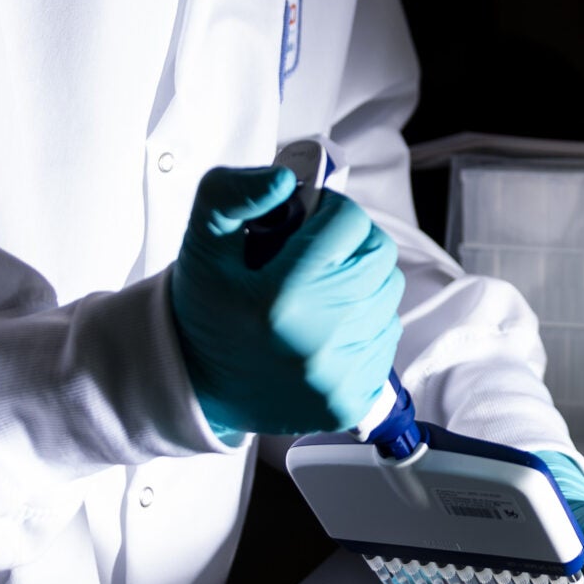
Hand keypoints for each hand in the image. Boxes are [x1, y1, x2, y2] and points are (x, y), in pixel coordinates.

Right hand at [168, 164, 402, 435]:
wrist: (195, 385)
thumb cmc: (204, 309)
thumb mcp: (202, 241)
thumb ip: (232, 193)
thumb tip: (285, 181)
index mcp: (283, 297)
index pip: (349, 221)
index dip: (327, 211)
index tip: (305, 224)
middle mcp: (318, 340)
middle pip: (379, 255)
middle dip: (352, 243)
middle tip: (316, 254)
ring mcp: (339, 376)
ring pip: (388, 294)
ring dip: (360, 282)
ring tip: (318, 293)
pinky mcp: (352, 402)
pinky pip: (387, 337)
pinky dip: (364, 324)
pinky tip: (326, 328)